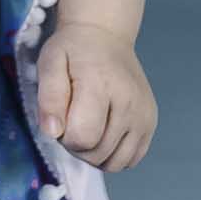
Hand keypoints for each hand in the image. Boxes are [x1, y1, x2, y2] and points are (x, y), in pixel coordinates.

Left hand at [35, 21, 157, 172]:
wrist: (105, 36)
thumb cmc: (73, 50)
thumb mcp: (50, 63)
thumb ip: (49, 97)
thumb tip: (53, 132)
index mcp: (101, 86)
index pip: (82, 138)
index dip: (64, 135)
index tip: (63, 115)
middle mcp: (129, 103)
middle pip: (98, 154)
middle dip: (78, 145)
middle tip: (73, 117)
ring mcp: (144, 115)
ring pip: (116, 163)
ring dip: (96, 154)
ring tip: (89, 126)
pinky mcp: (151, 123)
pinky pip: (132, 159)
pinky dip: (114, 154)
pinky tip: (104, 133)